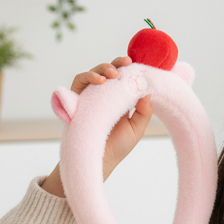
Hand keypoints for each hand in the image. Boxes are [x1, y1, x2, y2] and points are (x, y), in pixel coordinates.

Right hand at [41, 57, 153, 198]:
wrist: (100, 161)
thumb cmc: (118, 146)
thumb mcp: (137, 128)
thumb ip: (144, 111)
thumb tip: (148, 90)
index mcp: (119, 99)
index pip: (123, 78)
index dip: (129, 68)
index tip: (138, 62)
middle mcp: (103, 95)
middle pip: (107, 71)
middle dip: (116, 64)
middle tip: (126, 62)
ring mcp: (89, 96)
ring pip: (93, 73)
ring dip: (102, 68)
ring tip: (113, 74)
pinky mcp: (75, 100)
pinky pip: (79, 82)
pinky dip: (88, 77)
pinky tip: (100, 81)